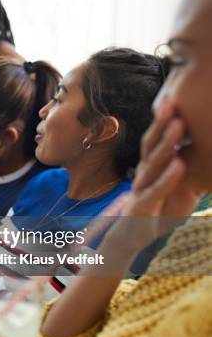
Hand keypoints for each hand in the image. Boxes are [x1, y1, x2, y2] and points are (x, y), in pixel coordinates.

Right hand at [106, 100, 202, 251]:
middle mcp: (143, 174)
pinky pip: (155, 189)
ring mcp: (140, 189)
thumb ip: (193, 171)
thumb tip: (211, 151)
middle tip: (173, 102)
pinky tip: (179, 164)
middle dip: (162, 123)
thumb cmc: (158, 211)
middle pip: (150, 145)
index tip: (175, 98)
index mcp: (151, 167)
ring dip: (166, 143)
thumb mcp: (181, 188)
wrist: (132, 238)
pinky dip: (167, 177)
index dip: (163, 120)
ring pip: (152, 163)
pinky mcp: (141, 206)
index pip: (155, 139)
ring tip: (179, 125)